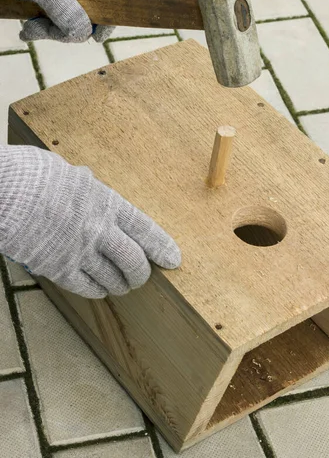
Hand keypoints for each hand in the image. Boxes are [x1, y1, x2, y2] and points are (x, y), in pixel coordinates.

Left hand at [0, 0, 123, 42]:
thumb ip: (62, 8)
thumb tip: (84, 34)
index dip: (109, 18)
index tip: (95, 38)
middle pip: (91, 10)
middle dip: (67, 28)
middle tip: (39, 31)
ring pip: (74, 15)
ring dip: (51, 29)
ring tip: (28, 29)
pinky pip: (60, 12)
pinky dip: (45, 23)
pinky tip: (28, 27)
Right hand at [0, 145, 180, 297]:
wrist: (6, 193)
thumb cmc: (35, 176)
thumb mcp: (72, 176)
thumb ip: (88, 188)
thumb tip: (90, 186)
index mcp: (107, 203)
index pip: (144, 229)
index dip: (161, 246)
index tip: (173, 259)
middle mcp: (99, 230)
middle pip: (133, 261)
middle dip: (141, 273)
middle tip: (141, 276)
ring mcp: (80, 252)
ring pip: (113, 279)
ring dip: (120, 284)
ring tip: (121, 285)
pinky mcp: (59, 268)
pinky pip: (86, 287)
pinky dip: (97, 290)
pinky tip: (99, 289)